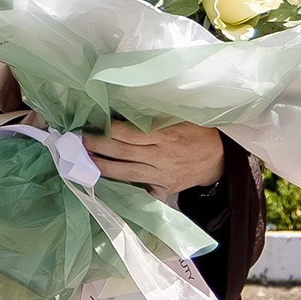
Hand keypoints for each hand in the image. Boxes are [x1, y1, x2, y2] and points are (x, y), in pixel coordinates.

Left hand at [84, 118, 226, 199]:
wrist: (220, 158)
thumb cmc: (198, 132)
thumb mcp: (181, 118)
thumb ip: (155, 117)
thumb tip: (125, 109)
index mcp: (165, 137)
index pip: (129, 134)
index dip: (108, 130)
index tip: (92, 124)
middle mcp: (161, 158)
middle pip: (123, 153)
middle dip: (98, 147)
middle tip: (80, 142)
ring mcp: (161, 175)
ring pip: (126, 174)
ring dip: (103, 167)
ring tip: (86, 161)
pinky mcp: (164, 188)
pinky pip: (140, 190)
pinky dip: (123, 188)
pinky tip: (106, 184)